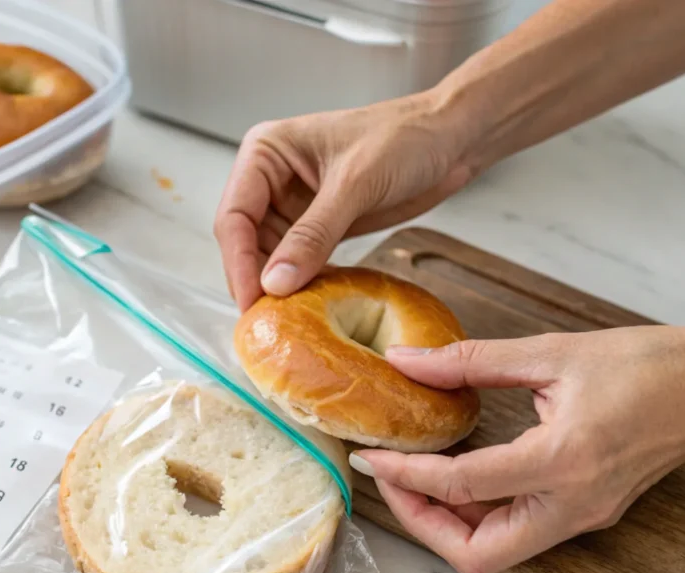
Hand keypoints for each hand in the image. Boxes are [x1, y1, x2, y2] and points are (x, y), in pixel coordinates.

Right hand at [213, 93, 476, 310]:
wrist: (450, 138)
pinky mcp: (317, 226)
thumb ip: (313, 235)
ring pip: (268, 257)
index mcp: (265, 153)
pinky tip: (308, 307)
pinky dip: (300, 284)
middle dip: (253, 279)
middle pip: (244, 242)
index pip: (234, 216)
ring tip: (285, 322)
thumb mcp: (356, 185)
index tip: (252, 301)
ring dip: (276, 287)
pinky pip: (297, 262)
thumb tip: (274, 283)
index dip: (238, 263)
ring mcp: (292, 205)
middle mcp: (270, 179)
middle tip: (265, 323)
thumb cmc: (405, 138)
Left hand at [349, 321, 684, 572]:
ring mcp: (583, 516)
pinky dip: (479, 513)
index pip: (462, 486)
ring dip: (448, 523)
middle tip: (392, 479)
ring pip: (498, 551)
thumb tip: (407, 361)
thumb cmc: (649, 364)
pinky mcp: (587, 512)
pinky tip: (460, 475)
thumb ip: (470, 361)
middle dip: (422, 524)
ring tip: (416, 475)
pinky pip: (520, 531)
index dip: (405, 474)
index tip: (371, 456)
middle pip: (477, 555)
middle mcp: (573, 504)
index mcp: (564, 461)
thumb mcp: (552, 353)